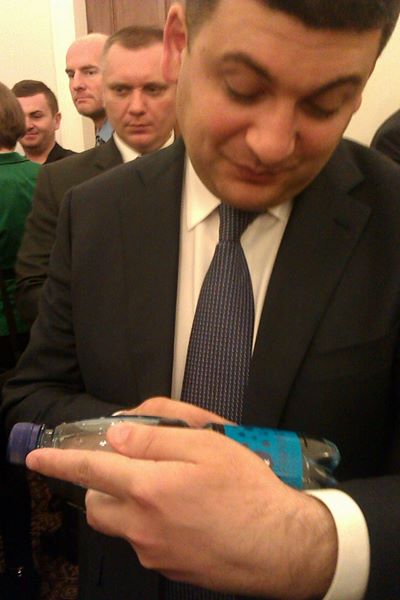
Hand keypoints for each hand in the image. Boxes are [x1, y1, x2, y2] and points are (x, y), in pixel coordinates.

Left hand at [26, 399, 336, 598]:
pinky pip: (146, 541)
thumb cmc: (248, 489)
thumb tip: (118, 434)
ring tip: (170, 489)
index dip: (60, 462)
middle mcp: (143, 525)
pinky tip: (189, 512)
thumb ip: (156, 436)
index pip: (91, 469)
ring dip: (129, 504)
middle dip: (102, 485)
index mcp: (149, 488)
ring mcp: (155, 551)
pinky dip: (153, 522)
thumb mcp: (206, 446)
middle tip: (131, 468)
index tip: (37, 460)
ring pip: (122, 525)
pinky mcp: (170, 566)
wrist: (281, 546)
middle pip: (99, 505)